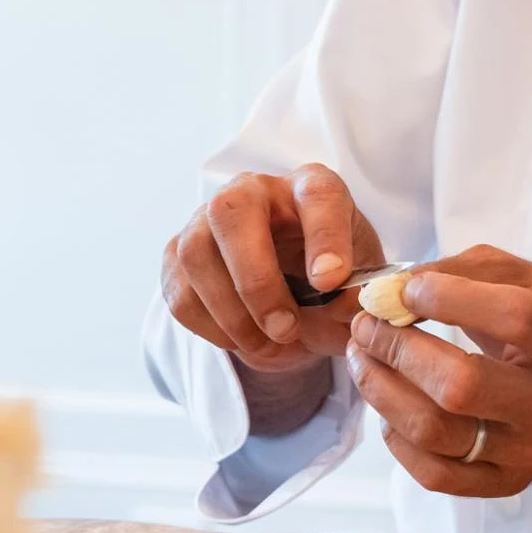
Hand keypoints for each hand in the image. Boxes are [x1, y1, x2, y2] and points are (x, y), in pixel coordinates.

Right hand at [160, 164, 385, 374]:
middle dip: (257, 280)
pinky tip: (245, 340)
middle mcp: (253, 191)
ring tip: (269, 344)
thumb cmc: (328, 279)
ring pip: (195, 254)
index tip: (330, 282)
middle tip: (286, 328)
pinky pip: (181, 293)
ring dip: (232, 313)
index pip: (317, 195)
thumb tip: (342, 303)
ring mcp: (206, 219)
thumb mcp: (355, 287)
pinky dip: (213, 328)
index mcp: (309, 188)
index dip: (324, 237)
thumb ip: (354, 296)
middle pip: (231, 211)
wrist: (294, 293)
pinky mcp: (176, 255)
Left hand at [345, 245, 531, 496]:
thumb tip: (388, 292)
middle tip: (365, 325)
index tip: (404, 289)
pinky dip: (396, 437)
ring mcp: (530, 451)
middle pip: (461, 386)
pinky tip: (390, 406)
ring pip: (436, 432)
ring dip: (380, 390)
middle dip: (396, 349)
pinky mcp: (507, 482)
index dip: (448, 298)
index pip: (514, 319)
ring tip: (362, 358)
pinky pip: (434, 474)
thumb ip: (456, 271)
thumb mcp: (515, 275)